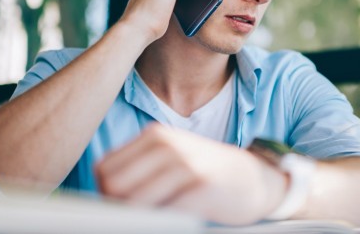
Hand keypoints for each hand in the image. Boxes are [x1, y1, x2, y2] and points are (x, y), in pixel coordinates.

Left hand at [94, 124, 287, 224]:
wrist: (256, 179)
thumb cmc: (208, 174)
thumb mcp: (172, 158)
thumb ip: (139, 169)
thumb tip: (102, 193)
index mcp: (154, 136)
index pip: (104, 170)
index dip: (105, 196)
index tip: (123, 207)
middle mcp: (166, 144)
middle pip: (113, 186)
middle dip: (117, 208)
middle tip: (136, 218)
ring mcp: (185, 163)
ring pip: (134, 201)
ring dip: (137, 218)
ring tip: (155, 220)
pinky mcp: (202, 186)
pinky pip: (164, 214)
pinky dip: (161, 224)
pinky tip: (173, 223)